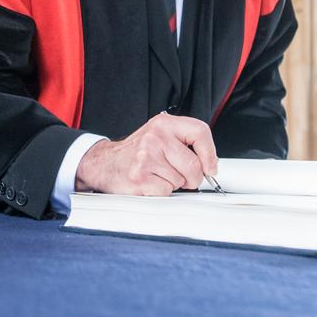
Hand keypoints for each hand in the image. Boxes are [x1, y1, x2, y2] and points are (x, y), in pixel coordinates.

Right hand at [75, 113, 217, 195]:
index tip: (211, 168)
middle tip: (179, 176)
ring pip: (181, 181)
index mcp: (164, 123)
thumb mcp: (160, 136)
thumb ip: (185, 144)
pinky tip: (149, 183)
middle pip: (194, 165)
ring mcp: (147, 156)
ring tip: (157, 175)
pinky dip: (161, 192)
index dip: (210, 154)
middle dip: (192, 178)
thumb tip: (211, 165)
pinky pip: (167, 192)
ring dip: (174, 184)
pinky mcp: (140, 177)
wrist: (105, 163)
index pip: (200, 131)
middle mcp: (155, 136)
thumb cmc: (136, 152)